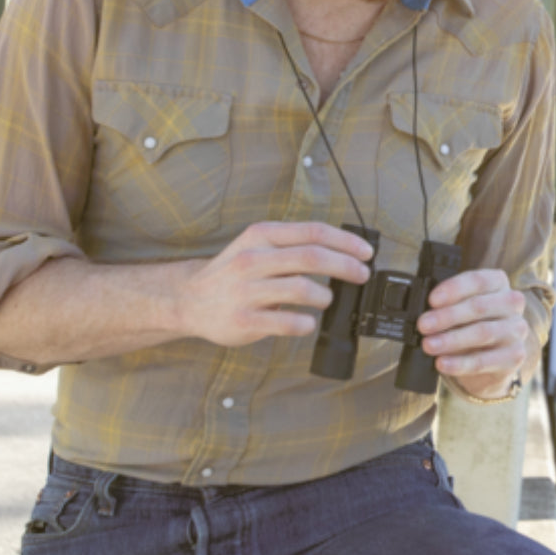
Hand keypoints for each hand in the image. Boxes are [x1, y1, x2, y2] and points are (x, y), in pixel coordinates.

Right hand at [175, 221, 373, 348]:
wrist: (189, 300)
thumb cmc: (233, 272)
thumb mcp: (256, 245)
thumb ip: (291, 245)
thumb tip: (340, 250)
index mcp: (260, 235)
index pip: (312, 232)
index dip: (345, 241)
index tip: (366, 252)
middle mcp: (253, 259)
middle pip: (312, 257)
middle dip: (346, 266)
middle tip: (362, 275)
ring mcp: (247, 290)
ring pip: (302, 288)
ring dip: (325, 296)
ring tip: (327, 299)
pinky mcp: (244, 319)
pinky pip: (286, 321)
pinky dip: (306, 322)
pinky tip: (308, 322)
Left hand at [416, 269, 537, 400]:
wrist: (489, 358)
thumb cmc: (470, 323)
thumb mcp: (459, 308)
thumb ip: (445, 305)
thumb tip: (422, 311)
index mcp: (497, 283)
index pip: (478, 280)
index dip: (454, 289)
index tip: (431, 300)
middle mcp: (511, 303)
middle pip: (479, 306)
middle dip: (447, 316)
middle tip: (423, 325)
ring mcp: (516, 330)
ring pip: (483, 333)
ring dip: (451, 340)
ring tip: (428, 345)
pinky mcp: (514, 356)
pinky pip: (484, 361)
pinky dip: (460, 363)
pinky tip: (442, 363)